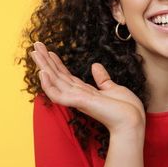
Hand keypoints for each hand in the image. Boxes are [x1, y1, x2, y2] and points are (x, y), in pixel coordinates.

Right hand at [30, 42, 144, 133]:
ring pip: (53, 81)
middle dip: (45, 60)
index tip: (48, 51)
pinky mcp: (78, 103)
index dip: (56, 63)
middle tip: (35, 45)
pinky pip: (57, 94)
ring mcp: (76, 99)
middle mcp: (77, 94)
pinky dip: (48, 84)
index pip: (65, 75)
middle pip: (56, 75)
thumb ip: (102, 79)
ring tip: (34, 52)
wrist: (133, 121)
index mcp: (84, 91)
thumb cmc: (126, 109)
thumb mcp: (113, 88)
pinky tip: (42, 72)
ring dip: (43, 66)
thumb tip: (95, 66)